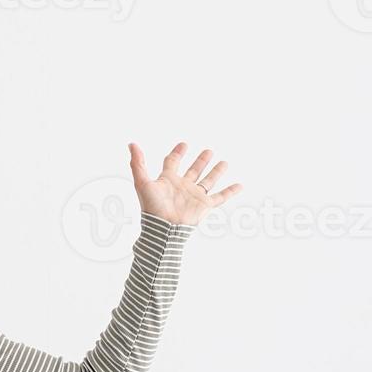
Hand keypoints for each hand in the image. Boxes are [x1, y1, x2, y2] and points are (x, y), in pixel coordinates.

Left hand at [127, 141, 241, 226]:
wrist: (163, 228)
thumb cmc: (151, 207)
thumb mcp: (142, 182)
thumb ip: (138, 163)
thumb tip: (132, 144)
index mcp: (168, 180)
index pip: (173, 162)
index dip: (177, 153)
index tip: (184, 144)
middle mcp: (182, 186)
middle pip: (193, 170)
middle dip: (201, 161)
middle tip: (209, 150)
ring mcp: (194, 196)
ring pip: (208, 181)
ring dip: (216, 172)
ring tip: (224, 162)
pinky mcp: (204, 205)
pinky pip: (220, 197)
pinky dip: (231, 191)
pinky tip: (240, 185)